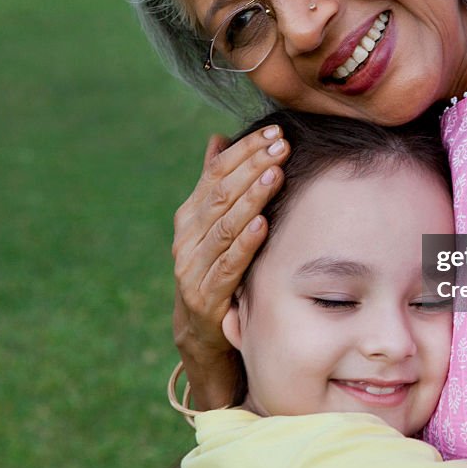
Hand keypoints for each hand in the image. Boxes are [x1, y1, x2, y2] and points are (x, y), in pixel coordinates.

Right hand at [171, 125, 287, 408]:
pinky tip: (263, 224)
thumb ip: (216, 185)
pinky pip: (227, 266)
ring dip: (252, 199)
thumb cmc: (217, 272)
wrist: (204, 335)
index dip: (244, 151)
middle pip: (220, 195)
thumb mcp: (217, 228)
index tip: (273, 132)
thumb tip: (218, 138)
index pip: (215, 174)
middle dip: (253, 167)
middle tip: (281, 146)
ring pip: (223, 226)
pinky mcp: (205, 298)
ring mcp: (192, 269)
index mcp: (189, 217)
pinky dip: (246, 244)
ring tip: (275, 175)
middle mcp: (185, 239)